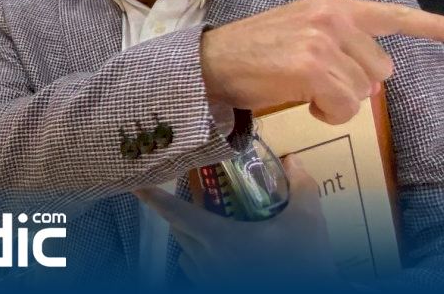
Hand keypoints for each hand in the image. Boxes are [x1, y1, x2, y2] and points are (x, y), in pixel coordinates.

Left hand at [135, 155, 341, 286]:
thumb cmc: (303, 264)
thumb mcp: (307, 223)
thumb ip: (300, 188)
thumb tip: (293, 161)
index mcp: (218, 238)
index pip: (175, 212)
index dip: (153, 198)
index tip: (136, 185)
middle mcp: (206, 260)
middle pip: (179, 230)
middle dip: (178, 212)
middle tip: (184, 196)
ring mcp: (210, 280)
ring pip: (187, 252)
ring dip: (190, 235)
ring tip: (207, 222)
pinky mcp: (217, 290)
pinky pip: (197, 272)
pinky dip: (200, 258)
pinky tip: (222, 253)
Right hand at [201, 0, 443, 123]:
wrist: (208, 63)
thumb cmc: (250, 53)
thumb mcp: (299, 30)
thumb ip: (338, 41)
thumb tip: (368, 78)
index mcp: (331, 6)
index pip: (393, 15)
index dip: (435, 26)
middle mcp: (332, 18)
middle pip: (381, 70)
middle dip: (355, 85)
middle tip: (316, 84)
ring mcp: (323, 42)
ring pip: (364, 91)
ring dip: (339, 102)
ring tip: (304, 93)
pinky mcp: (312, 67)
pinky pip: (344, 106)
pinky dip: (328, 114)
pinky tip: (303, 104)